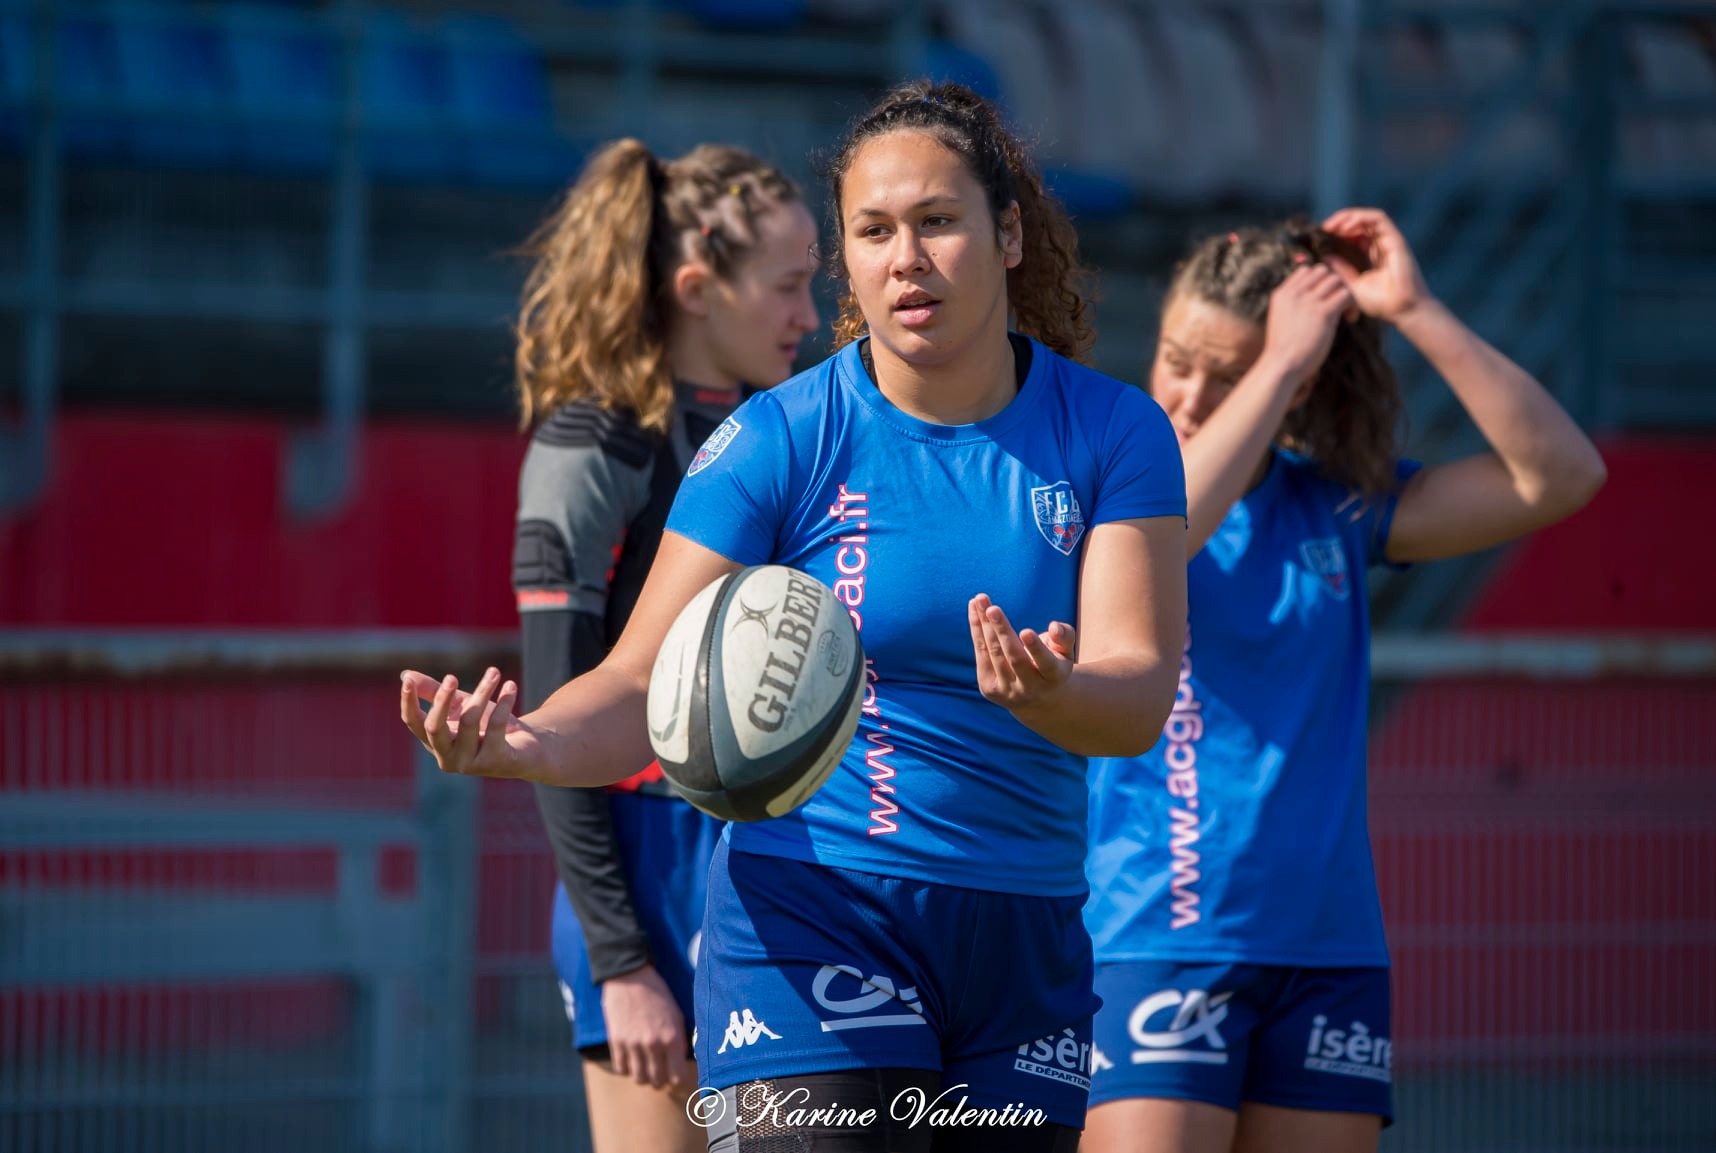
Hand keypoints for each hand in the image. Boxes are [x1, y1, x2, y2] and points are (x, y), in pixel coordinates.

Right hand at [400, 666, 535, 778]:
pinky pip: (496, 725)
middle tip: (452, 677)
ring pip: (469, 720)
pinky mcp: (495, 761)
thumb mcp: (460, 704)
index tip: (407, 681)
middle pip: (434, 727)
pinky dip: (504, 702)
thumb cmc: (487, 724)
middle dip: (441, 700)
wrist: (527, 748)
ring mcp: (471, 764)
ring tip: (495, 672)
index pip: (414, 723)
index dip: (408, 703)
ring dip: (483, 691)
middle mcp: (448, 758)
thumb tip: (406, 675)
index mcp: (435, 742)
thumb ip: (435, 691)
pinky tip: (510, 686)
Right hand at [601, 965, 690, 1090]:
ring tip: (644, 1068)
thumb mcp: (677, 1014)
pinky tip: (630, 1059)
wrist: (630, 976)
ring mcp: (633, 1045)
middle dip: (660, 1080)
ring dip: (643, 1076)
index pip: (677, 1077)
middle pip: (657, 1081)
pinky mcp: (616, 1042)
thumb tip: (681, 1061)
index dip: (677, 1079)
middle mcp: (654, 1045)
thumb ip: (680, 1040)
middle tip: (659, 1072)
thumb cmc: (657, 993)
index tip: (675, 1076)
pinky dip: (626, 1068)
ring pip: (639, 1079)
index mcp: (672, 1038)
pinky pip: (621, 1069)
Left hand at [969, 594, 1075, 714]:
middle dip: (1002, 632)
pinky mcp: (989, 688)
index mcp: (1054, 678)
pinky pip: (981, 654)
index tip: (1026, 632)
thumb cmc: (1053, 663)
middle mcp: (1030, 688)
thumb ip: (1065, 636)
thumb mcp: (1066, 651)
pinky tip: (974, 609)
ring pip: (994, 654)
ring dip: (984, 625)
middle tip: (992, 609)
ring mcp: (1008, 691)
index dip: (1036, 648)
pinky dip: (977, 630)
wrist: (1035, 699)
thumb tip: (1054, 626)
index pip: (1045, 663)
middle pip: (1014, 658)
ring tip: (979, 600)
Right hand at [1255, 264, 1353, 388]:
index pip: (1306, 271)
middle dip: (1334, 284)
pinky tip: (1350, 319)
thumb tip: (1316, 305)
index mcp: (1282, 294)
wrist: (1281, 366)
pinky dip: (1353, 305)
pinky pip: (1346, 294)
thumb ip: (1294, 308)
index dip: (1320, 281)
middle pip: (1323, 271)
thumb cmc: (1283, 352)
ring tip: (1346, 313)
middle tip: (1338, 304)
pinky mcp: (1322, 312)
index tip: (1324, 299)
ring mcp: (1308, 301)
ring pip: (1336, 280)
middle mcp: (1294, 293)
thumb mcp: (1282, 322)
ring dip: (1346, 293)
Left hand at [1320, 207, 1432, 323]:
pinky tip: (1345, 226)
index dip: (1339, 231)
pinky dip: (1361, 218)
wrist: (1403, 311)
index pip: (1356, 235)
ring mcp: (1391, 241)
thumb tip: (1324, 257)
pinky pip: (1379, 219)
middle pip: (1362, 224)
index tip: (1322, 236)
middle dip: (1341, 222)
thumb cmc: (1382, 303)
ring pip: (1369, 218)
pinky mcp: (1397, 240)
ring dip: (1349, 217)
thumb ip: (1341, 269)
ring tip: (1332, 225)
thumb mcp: (1353, 285)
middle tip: (1324, 227)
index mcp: (1373, 255)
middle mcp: (1383, 245)